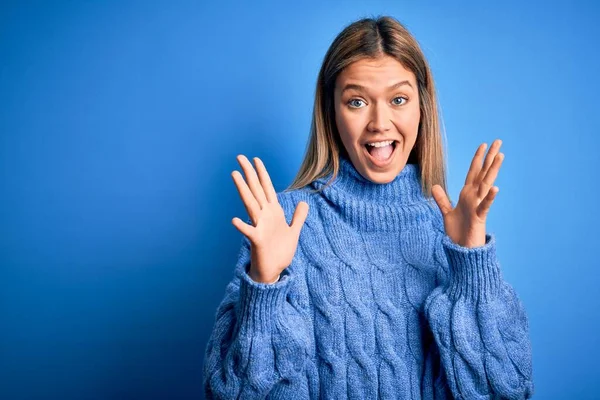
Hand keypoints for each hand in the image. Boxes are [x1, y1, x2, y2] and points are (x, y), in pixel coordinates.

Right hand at [231, 155, 308, 282]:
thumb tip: (303, 203)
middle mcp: (264, 216)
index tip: (256, 159)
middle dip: (249, 173)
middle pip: (255, 190)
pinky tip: (234, 220)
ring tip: (235, 175)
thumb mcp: (293, 232)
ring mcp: (259, 227)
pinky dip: (242, 226)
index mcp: (273, 212)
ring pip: (250, 204)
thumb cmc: (280, 252)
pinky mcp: (257, 241)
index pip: (267, 188)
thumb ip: (298, 217)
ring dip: (243, 190)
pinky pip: (249, 232)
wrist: (274, 271)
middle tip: (239, 157)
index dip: (262, 173)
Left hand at [431, 139, 503, 247]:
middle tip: (498, 141)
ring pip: (486, 185)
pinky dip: (490, 198)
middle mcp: (474, 197)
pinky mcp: (479, 217)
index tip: (483, 144)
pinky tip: (495, 188)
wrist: (462, 250)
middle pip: (483, 173)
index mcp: (467, 195)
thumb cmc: (457, 233)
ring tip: (500, 156)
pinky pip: (485, 206)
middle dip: (490, 157)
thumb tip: (434, 186)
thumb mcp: (447, 213)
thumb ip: (442, 200)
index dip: (478, 159)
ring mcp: (478, 206)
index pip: (473, 172)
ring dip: (492, 171)